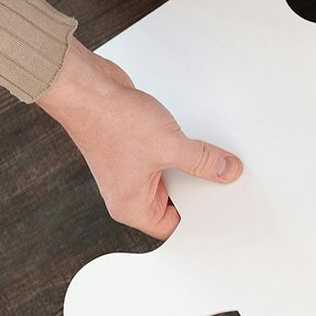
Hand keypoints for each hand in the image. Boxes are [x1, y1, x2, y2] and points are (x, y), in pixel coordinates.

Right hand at [36, 41, 242, 238]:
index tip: (225, 208)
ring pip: (173, 178)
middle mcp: (129, 193)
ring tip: (216, 161)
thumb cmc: (110, 121)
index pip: (172, 227)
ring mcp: (131, 171)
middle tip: (227, 183)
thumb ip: (203, 161)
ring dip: (193, 168)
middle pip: (175, 203)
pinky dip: (183, 152)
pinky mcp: (136, 150)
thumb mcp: (170, 145)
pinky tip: (200, 144)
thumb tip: (227, 171)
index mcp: (131, 207)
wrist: (88, 88)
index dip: (199, 219)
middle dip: (200, 191)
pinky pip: (168, 159)